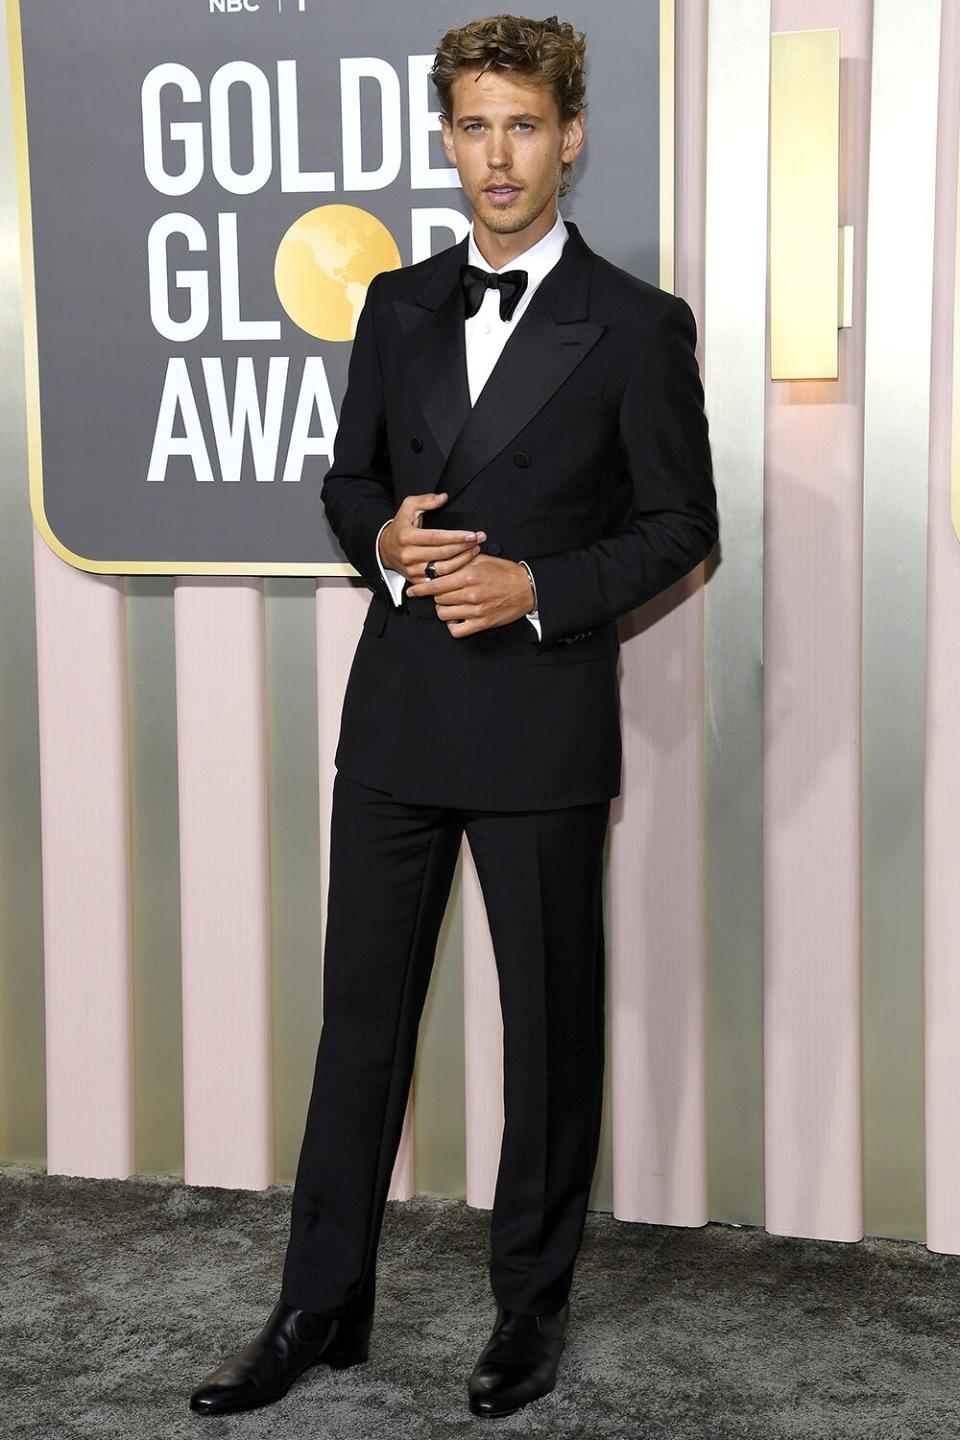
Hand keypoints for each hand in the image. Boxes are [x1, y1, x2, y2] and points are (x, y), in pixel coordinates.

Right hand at [378, 491, 485, 579]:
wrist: (385, 549)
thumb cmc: (400, 527)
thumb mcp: (408, 507)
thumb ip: (426, 500)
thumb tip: (443, 497)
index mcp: (407, 537)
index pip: (437, 538)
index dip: (457, 536)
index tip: (473, 534)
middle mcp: (409, 555)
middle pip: (443, 553)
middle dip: (465, 546)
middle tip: (479, 540)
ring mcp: (412, 570)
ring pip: (444, 569)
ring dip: (463, 560)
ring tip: (475, 550)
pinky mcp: (416, 581)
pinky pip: (439, 581)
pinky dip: (454, 574)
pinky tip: (464, 566)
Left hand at [404, 554, 534, 637]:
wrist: (526, 588)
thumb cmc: (505, 572)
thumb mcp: (481, 560)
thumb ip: (458, 561)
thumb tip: (438, 564)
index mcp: (467, 576)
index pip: (435, 584)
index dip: (420, 588)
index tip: (412, 591)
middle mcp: (469, 594)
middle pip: (437, 599)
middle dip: (437, 596)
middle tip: (443, 592)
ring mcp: (475, 611)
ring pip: (443, 614)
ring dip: (444, 609)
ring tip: (451, 604)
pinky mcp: (481, 624)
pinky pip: (456, 630)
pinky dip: (453, 625)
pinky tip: (457, 617)